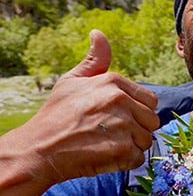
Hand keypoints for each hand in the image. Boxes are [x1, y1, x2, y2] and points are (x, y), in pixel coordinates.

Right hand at [13, 29, 159, 183]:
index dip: (137, 112)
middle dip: (137, 130)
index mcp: (113, 82)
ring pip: (147, 140)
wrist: (38, 149)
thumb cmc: (56, 115)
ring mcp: (122, 125)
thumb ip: (94, 60)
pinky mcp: (122, 149)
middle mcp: (120, 100)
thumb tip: (99, 34)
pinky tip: (105, 156)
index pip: (150, 100)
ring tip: (105, 144)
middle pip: (152, 120)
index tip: (117, 119)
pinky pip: (139, 158)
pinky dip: (126, 161)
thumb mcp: (72, 81)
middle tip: (110, 134)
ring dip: (131, 146)